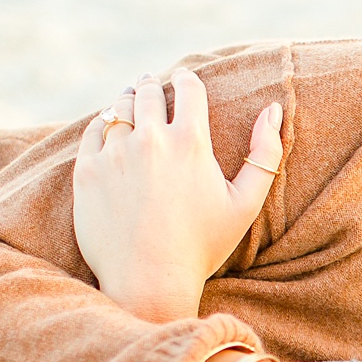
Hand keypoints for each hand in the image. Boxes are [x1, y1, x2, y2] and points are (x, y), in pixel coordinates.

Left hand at [74, 69, 283, 322]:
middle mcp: (149, 139)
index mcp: (190, 141)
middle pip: (149, 91)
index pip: (188, 87)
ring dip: (129, 101)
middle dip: (154, 86)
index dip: (188, 80)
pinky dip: (104, 125)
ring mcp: (114, 153)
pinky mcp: (87, 170)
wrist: (149, 281)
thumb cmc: (203, 246)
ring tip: (133, 105)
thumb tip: (273, 109)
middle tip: (154, 87)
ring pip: (119, 107)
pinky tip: (112, 130)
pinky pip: (94, 131)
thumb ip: (265, 153)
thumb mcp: (246, 204)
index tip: (186, 81)